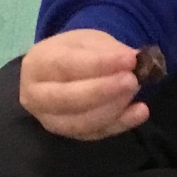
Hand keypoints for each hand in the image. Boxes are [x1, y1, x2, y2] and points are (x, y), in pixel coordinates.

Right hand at [18, 30, 148, 139]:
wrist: (58, 73)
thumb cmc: (73, 53)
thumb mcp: (88, 40)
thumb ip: (106, 50)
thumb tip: (131, 60)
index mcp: (38, 63)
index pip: (66, 65)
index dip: (99, 64)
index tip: (129, 59)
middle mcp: (36, 95)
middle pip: (68, 98)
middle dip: (103, 90)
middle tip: (132, 80)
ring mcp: (50, 119)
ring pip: (81, 122)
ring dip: (113, 108)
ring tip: (135, 89)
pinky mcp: (68, 135)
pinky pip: (94, 134)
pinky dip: (120, 124)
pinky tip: (140, 111)